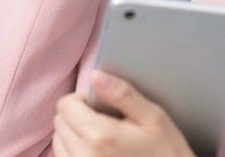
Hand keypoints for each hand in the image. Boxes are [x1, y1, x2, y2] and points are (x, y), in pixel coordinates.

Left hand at [52, 70, 196, 156]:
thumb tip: (95, 76)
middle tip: (103, 121)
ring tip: (100, 138)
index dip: (81, 99)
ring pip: (58, 141)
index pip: (65, 105)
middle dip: (76, 116)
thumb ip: (122, 94)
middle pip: (60, 122)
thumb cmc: (166, 152)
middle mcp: (84, 156)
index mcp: (100, 136)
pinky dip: (74, 151)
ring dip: (73, 134)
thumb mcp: (152, 117)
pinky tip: (95, 151)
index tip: (99, 105)